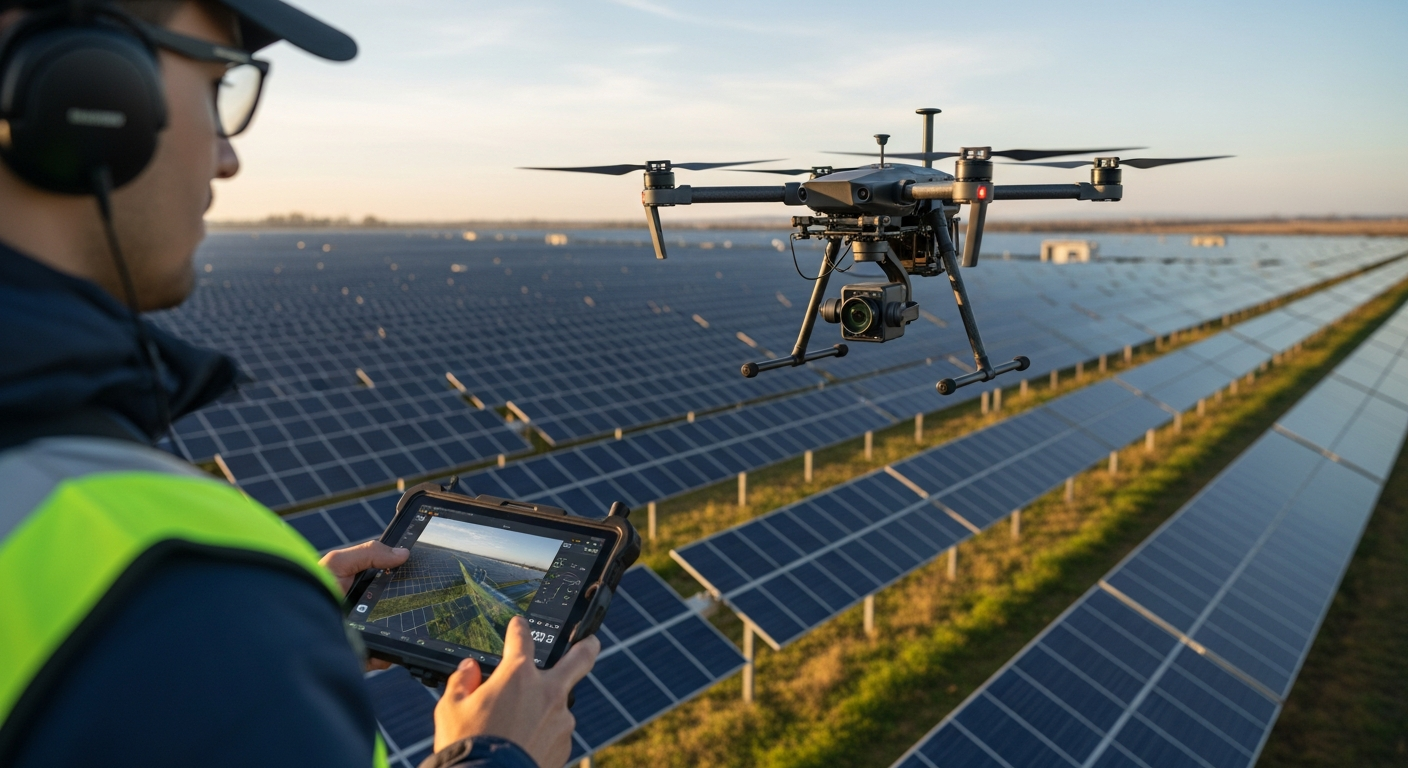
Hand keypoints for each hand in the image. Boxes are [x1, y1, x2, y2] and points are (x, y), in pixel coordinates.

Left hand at [319, 541, 409, 670]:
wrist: (288, 628)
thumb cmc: (306, 590)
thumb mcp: (337, 563)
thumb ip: (370, 553)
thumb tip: (403, 553)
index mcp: (360, 588)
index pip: (390, 582)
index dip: (405, 577)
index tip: (420, 572)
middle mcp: (364, 612)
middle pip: (395, 609)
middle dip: (404, 607)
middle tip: (416, 603)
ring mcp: (363, 635)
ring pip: (391, 634)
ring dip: (396, 633)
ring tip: (399, 630)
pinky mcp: (359, 656)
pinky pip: (381, 657)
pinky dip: (384, 656)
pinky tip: (382, 652)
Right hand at [433, 616, 599, 767]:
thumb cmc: (468, 745)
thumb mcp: (450, 709)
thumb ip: (462, 682)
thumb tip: (469, 669)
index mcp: (517, 675)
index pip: (521, 638)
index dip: (519, 628)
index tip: (519, 625)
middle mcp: (547, 691)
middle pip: (579, 659)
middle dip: (587, 646)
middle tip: (591, 641)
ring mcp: (560, 719)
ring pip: (559, 704)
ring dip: (546, 707)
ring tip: (522, 725)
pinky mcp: (564, 744)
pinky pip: (555, 732)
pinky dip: (543, 733)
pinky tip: (525, 744)